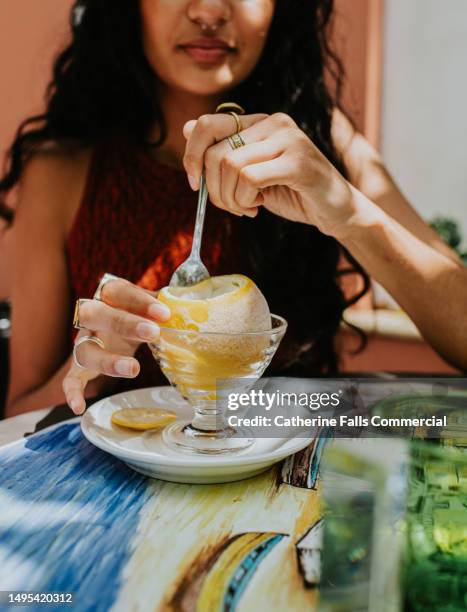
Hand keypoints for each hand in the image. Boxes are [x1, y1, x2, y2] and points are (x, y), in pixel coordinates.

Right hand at [62, 278, 169, 414]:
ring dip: (107, 360)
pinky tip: (79, 406)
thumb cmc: (141, 314)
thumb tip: (193, 306)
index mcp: (110, 297)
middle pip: (96, 314)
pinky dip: (71, 391)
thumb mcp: (152, 307)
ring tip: (133, 369)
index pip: (119, 291)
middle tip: (153, 333)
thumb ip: (169, 304)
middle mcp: (93, 317)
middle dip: (123, 323)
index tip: (164, 313)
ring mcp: (84, 342)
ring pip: (84, 349)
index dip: (140, 300)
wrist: (120, 328)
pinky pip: (71, 378)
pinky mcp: (80, 366)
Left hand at [183, 112, 357, 238]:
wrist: (335, 211)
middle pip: (215, 152)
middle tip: (230, 206)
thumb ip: (223, 152)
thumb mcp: (250, 173)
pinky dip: (245, 200)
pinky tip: (258, 207)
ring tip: (247, 208)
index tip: (194, 184)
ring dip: (230, 198)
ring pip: (230, 165)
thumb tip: (186, 128)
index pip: (207, 124)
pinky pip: (249, 178)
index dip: (191, 156)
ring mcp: (289, 139)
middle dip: (213, 189)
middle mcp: (274, 122)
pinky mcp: (299, 162)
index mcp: (260, 122)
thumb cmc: (292, 193)